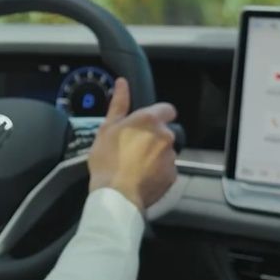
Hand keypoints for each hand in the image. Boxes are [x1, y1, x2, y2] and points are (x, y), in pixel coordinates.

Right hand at [87, 78, 177, 211]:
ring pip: (166, 150)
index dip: (157, 115)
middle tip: (133, 146)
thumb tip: (122, 83)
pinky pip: (166, 169)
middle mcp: (165, 136)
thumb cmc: (108, 160)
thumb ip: (119, 104)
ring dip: (155, 154)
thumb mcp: (107, 128)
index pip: (167, 109)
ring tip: (135, 164)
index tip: (145, 124)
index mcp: (150, 120)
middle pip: (164, 131)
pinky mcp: (172, 175)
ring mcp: (171, 156)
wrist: (116, 195)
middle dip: (153, 137)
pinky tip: (141, 176)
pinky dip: (157, 171)